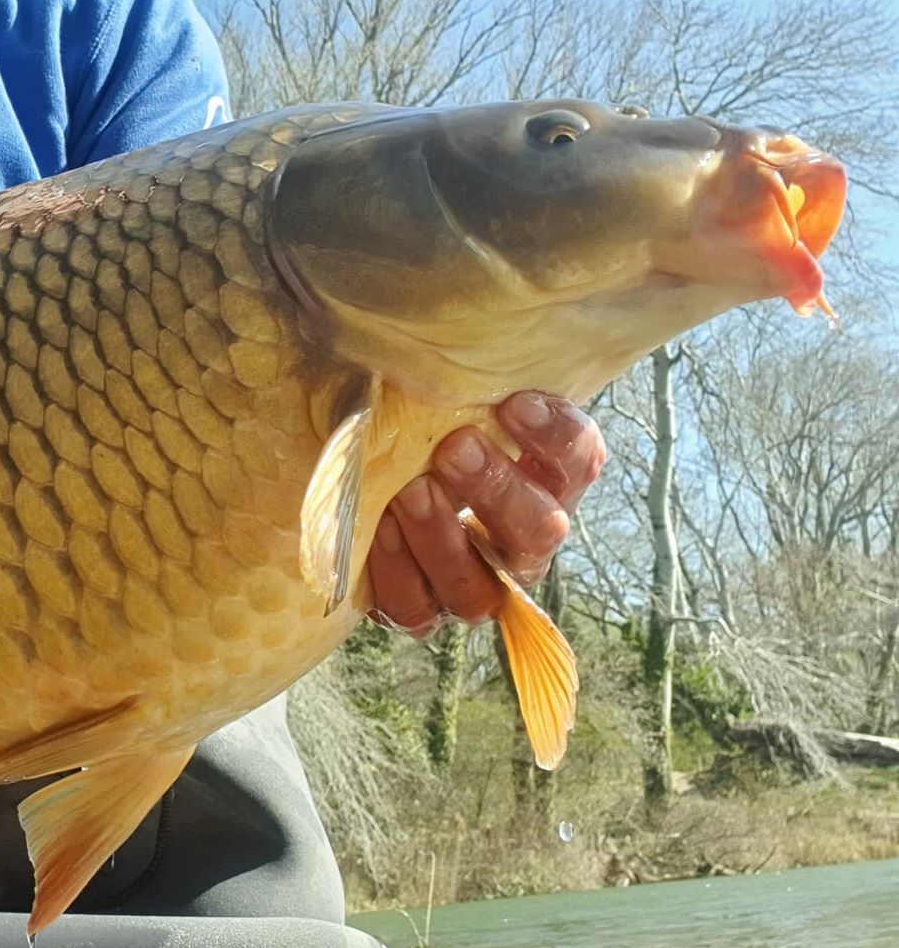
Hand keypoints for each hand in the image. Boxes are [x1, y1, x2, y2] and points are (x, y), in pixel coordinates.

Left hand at [368, 392, 605, 634]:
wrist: (365, 482)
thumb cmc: (418, 429)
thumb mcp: (445, 402)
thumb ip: (462, 385)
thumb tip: (448, 337)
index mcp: (547, 481)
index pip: (580, 462)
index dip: (557, 438)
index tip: (515, 404)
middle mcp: (522, 542)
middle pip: (540, 531)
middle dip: (498, 490)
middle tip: (457, 447)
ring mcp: (474, 585)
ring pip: (477, 586)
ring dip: (443, 537)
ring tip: (410, 491)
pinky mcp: (421, 611)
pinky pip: (416, 608)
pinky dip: (397, 569)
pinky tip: (379, 527)